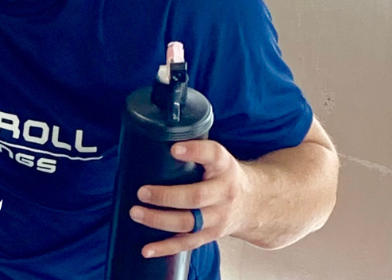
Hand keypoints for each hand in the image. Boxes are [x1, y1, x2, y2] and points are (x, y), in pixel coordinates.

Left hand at [129, 139, 251, 257]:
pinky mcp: (211, 235)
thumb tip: (150, 142)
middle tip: (142, 192)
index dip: (194, 151)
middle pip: (196, 197)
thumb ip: (194, 152)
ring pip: (189, 223)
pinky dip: (166, 248)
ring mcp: (218, 217)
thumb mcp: (217, 158)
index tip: (174, 149)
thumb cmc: (223, 176)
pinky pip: (187, 244)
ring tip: (136, 213)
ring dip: (159, 220)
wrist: (255, 203)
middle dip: (166, 196)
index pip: (213, 155)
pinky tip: (147, 249)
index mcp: (224, 166)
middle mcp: (224, 192)